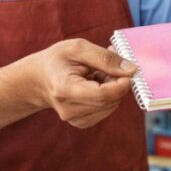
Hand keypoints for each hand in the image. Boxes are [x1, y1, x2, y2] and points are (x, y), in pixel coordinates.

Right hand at [20, 38, 135, 127]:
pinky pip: (107, 109)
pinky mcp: (82, 123)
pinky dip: (108, 96)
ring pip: (111, 105)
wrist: (39, 79)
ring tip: (97, 74)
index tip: (128, 69)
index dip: (121, 84)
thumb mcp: (78, 48)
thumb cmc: (57, 60)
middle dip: (117, 82)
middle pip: (110, 100)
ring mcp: (75, 119)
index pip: (103, 95)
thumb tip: (131, 70)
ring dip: (112, 89)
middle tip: (107, 66)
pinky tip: (94, 85)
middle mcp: (69, 110)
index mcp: (65, 89)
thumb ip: (105, 58)